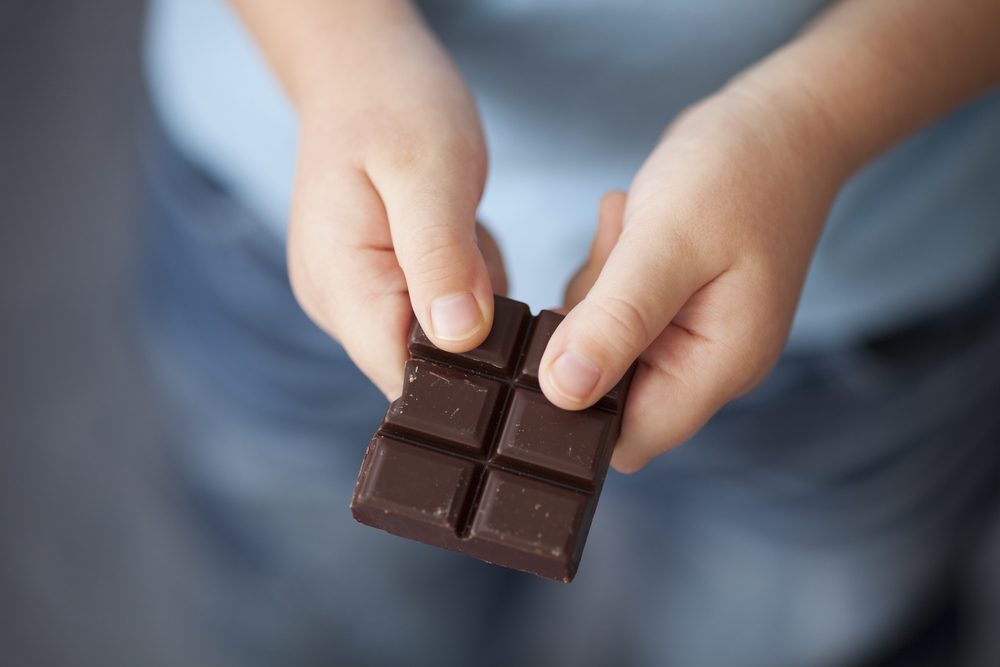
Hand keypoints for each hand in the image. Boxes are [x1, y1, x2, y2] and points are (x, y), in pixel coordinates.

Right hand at [283, 8, 500, 398]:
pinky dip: (462, 282)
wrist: (361, 72)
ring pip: (437, 339)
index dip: (465, 368)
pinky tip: (456, 236)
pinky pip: (435, 312)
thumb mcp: (430, 171)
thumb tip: (461, 337)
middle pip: (423, 364)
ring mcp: (350, 298)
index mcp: (340, 283)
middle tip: (476, 246)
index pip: (404, 375)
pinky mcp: (372, 287)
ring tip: (461, 229)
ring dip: (471, 298)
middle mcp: (335, 305)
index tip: (505, 321)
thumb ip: (442, 256)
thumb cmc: (394, 106)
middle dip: (474, 326)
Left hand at [550, 87, 847, 471]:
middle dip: (588, 329)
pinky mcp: (672, 307)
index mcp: (718, 366)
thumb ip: (616, 321)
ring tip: (628, 229)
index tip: (556, 339)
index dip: (579, 409)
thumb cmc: (736, 174)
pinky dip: (607, 269)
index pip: (630, 439)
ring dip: (596, 289)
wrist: (782, 121)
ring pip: (602, 345)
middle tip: (613, 259)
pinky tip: (629, 222)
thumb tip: (561, 393)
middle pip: (608, 391)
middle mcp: (705, 364)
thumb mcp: (667, 244)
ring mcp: (689, 335)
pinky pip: (612, 308)